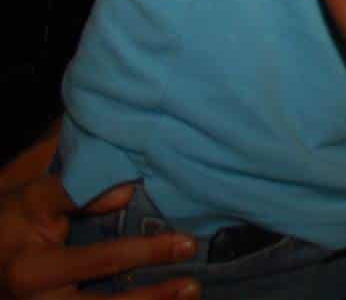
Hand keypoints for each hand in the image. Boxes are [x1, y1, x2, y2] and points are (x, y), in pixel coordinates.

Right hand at [0, 179, 197, 298]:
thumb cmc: (10, 224)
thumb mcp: (34, 200)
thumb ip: (78, 194)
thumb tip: (128, 191)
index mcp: (34, 270)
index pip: (102, 261)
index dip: (147, 252)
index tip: (186, 244)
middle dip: (152, 299)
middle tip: (192, 285)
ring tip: (185, 296)